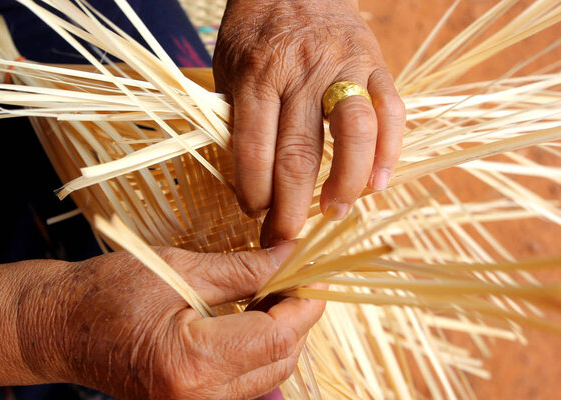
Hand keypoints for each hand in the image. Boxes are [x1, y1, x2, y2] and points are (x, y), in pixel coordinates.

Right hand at [18, 243, 324, 398]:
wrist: (61, 328)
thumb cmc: (108, 292)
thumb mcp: (180, 268)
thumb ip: (245, 269)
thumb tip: (291, 257)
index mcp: (192, 362)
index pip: (278, 338)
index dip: (305, 303)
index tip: (312, 272)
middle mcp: (198, 399)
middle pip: (281, 360)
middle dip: (297, 317)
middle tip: (294, 276)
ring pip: (269, 375)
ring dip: (281, 333)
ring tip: (273, 292)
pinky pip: (247, 382)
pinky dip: (260, 349)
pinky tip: (253, 316)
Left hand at [214, 0, 405, 246]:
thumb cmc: (255, 29)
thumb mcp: (229, 66)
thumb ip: (239, 117)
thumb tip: (248, 177)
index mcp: (257, 74)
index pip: (254, 149)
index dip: (254, 192)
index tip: (254, 215)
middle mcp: (301, 73)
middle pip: (300, 154)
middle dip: (292, 207)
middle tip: (286, 238)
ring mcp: (343, 67)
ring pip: (352, 135)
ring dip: (346, 183)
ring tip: (335, 213)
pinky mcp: (374, 63)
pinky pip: (391, 110)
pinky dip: (390, 150)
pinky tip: (380, 182)